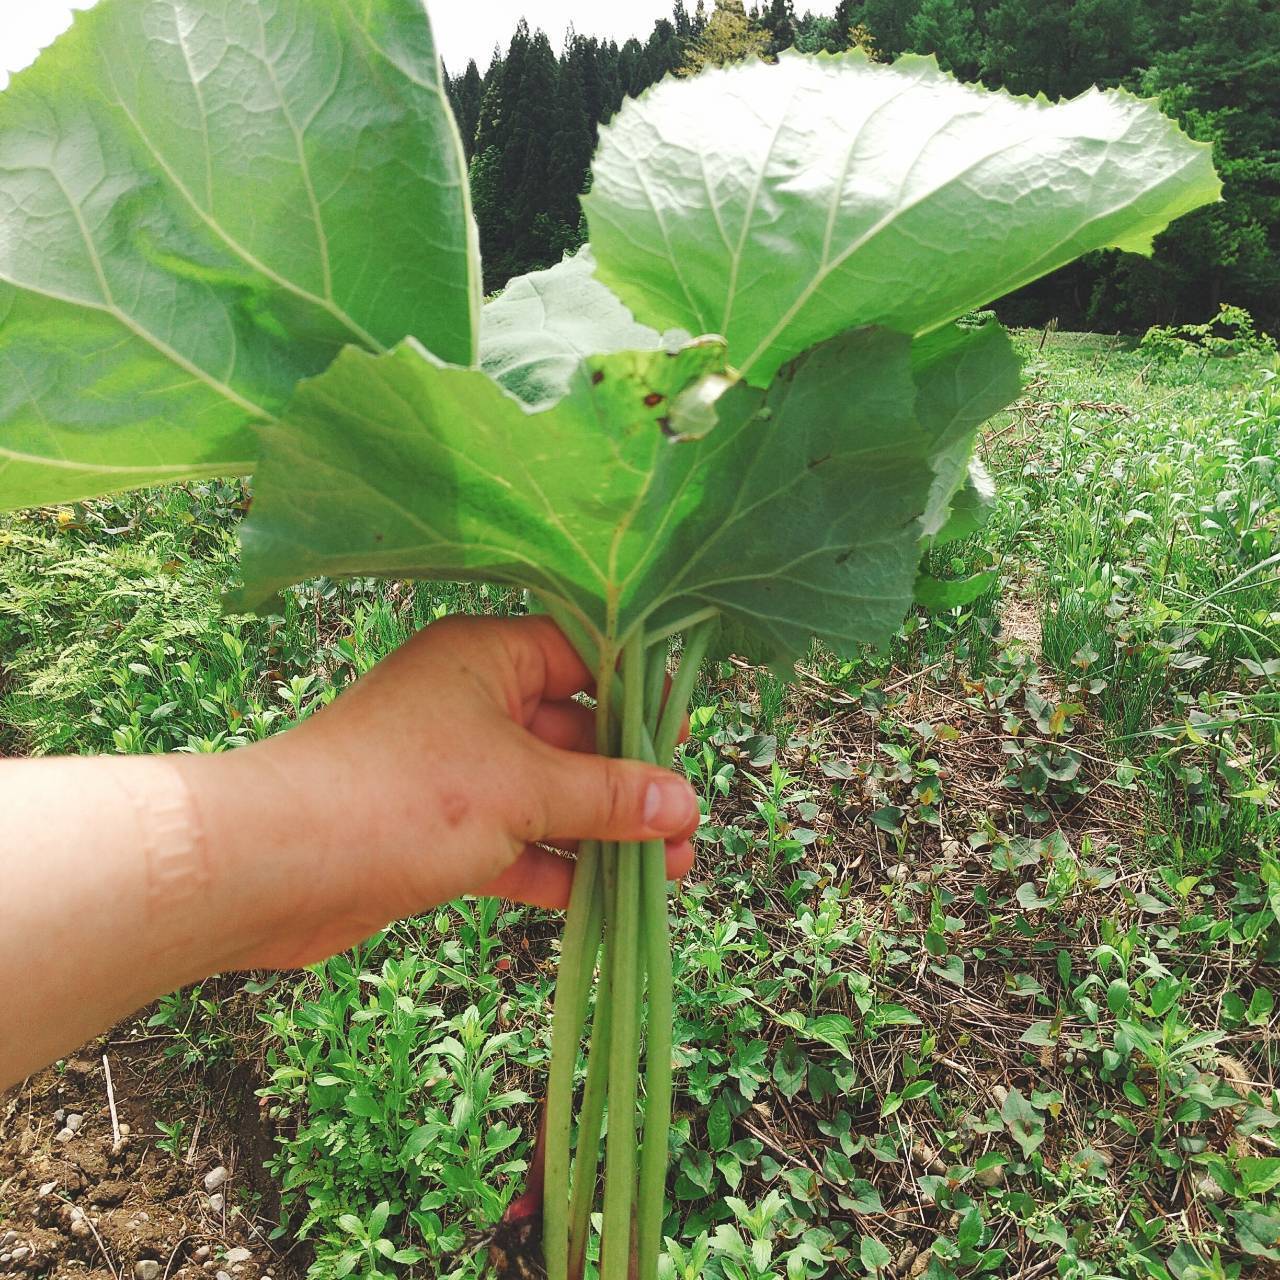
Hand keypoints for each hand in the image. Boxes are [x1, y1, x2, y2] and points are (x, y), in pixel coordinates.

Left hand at [197, 615, 699, 967]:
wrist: (270, 867)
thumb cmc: (401, 796)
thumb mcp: (523, 789)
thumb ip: (609, 796)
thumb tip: (686, 803)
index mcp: (486, 657)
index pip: (581, 656)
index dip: (637, 692)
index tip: (685, 735)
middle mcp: (469, 702)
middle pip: (570, 732)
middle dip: (630, 782)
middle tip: (688, 827)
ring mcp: (451, 769)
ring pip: (544, 794)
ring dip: (600, 832)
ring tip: (670, 871)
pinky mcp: (434, 829)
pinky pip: (511, 840)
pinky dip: (551, 866)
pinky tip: (602, 900)